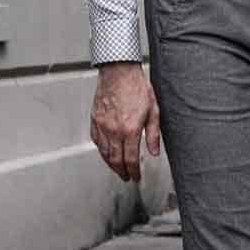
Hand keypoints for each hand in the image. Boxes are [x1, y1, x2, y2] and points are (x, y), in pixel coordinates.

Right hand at [89, 62, 160, 181]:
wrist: (118, 71)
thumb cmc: (136, 87)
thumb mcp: (153, 111)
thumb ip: (153, 134)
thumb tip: (153, 152)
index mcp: (130, 129)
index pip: (130, 159)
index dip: (134, 172)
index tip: (136, 177)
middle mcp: (114, 130)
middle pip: (115, 160)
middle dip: (121, 172)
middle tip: (126, 177)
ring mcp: (102, 125)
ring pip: (104, 153)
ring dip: (111, 164)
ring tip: (117, 169)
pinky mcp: (95, 119)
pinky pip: (96, 141)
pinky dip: (101, 151)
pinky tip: (106, 153)